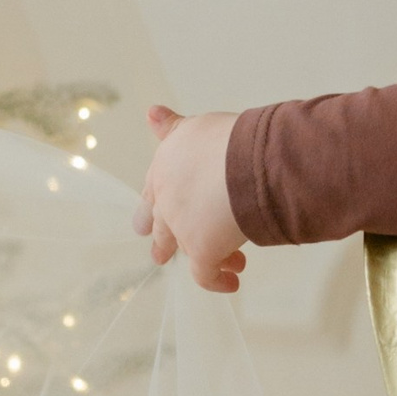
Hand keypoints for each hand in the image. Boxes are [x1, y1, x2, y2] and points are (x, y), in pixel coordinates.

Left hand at [133, 104, 246, 292]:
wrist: (247, 163)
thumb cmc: (231, 139)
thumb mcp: (196, 127)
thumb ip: (173, 128)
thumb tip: (150, 113)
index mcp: (165, 165)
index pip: (152, 188)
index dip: (152, 203)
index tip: (148, 216)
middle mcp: (166, 197)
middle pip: (157, 224)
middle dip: (160, 238)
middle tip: (160, 254)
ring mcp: (181, 226)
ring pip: (184, 248)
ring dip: (200, 258)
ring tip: (222, 266)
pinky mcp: (202, 250)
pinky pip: (205, 274)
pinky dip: (218, 280)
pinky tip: (231, 283)